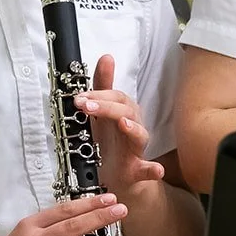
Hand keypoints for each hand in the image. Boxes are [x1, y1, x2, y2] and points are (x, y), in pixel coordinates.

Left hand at [76, 54, 164, 196]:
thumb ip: (103, 85)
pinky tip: (156, 170)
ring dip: (132, 129)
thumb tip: (107, 56)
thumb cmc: (109, 143)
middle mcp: (132, 128)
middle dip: (106, 107)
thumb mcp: (102, 113)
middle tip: (85, 105)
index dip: (98, 93)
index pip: (115, 96)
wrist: (116, 179)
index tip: (78, 97)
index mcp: (123, 113)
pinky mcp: (137, 171)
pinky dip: (153, 170)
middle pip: (125, 111)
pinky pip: (148, 170)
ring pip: (140, 135)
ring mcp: (136, 149)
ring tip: (123, 123)